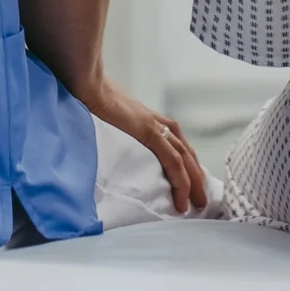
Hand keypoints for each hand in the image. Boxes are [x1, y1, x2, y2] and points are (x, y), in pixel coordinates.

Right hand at [79, 77, 209, 213]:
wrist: (88, 84)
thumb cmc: (95, 100)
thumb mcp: (114, 120)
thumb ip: (124, 132)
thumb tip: (121, 146)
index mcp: (153, 121)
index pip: (180, 147)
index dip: (188, 168)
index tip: (192, 188)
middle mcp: (160, 123)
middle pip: (187, 155)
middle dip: (197, 180)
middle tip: (201, 202)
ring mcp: (157, 127)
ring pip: (185, 160)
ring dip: (194, 184)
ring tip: (197, 205)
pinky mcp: (150, 133)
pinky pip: (172, 161)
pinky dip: (180, 181)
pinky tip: (182, 199)